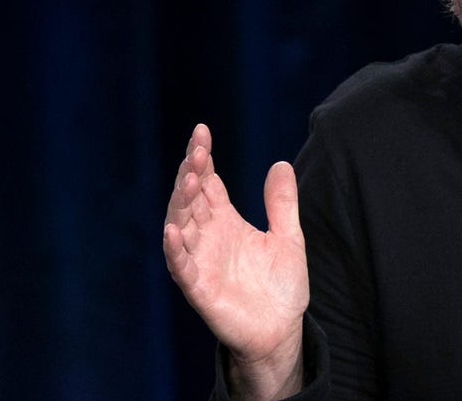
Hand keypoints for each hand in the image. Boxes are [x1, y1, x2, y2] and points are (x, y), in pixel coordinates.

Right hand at [163, 124, 308, 395]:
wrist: (281, 330)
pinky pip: (182, 266)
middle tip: (197, 151)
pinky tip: (173, 229)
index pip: (209, 183)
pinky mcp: (199, 288)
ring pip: (182, 226)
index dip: (203, 158)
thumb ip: (282, 203)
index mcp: (226, 221)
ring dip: (182, 204)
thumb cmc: (280, 285)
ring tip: (189, 180)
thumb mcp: (288, 237)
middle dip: (192, 174)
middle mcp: (208, 237)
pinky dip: (176, 248)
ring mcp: (200, 261)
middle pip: (192, 198)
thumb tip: (280, 163)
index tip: (202, 131)